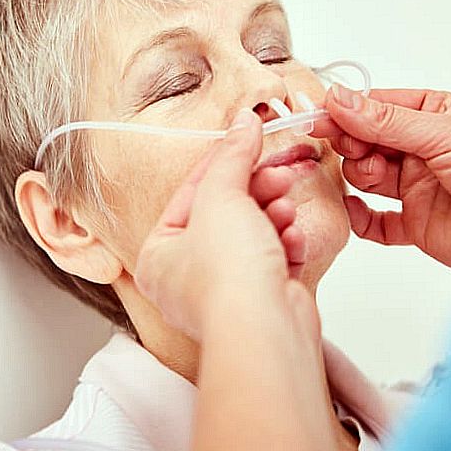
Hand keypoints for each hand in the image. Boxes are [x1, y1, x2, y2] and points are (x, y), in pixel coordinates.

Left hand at [135, 108, 317, 340]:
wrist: (265, 327)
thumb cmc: (227, 278)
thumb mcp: (221, 196)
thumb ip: (232, 156)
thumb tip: (241, 123)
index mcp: (158, 255)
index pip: (190, 194)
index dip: (221, 163)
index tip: (245, 138)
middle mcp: (187, 277)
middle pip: (225, 213)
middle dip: (256, 191)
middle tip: (274, 173)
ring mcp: (226, 291)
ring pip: (254, 235)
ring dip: (273, 215)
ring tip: (284, 207)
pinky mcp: (262, 300)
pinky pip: (274, 259)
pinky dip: (286, 243)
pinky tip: (291, 238)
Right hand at [311, 85, 450, 273]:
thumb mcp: (445, 134)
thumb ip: (387, 121)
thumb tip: (341, 100)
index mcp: (436, 115)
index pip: (378, 106)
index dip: (348, 112)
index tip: (321, 116)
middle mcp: (423, 149)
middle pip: (366, 140)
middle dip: (352, 143)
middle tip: (349, 148)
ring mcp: (418, 187)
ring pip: (366, 176)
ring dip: (358, 175)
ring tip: (372, 177)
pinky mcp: (416, 224)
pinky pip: (375, 221)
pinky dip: (360, 217)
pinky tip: (356, 209)